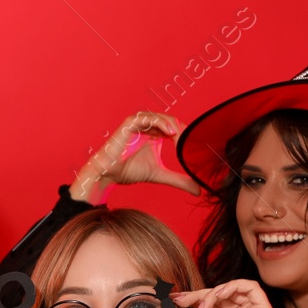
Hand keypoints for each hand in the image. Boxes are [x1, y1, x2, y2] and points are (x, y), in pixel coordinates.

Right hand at [70, 111, 200, 204]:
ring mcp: (138, 123)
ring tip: (180, 136)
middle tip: (190, 141)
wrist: (108, 174)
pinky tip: (169, 132)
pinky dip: (160, 123)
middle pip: (171, 120)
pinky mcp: (130, 123)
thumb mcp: (160, 175)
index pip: (176, 128)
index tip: (196, 146)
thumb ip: (179, 180)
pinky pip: (147, 118)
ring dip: (172, 124)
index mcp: (155, 134)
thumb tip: (199, 191)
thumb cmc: (129, 172)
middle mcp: (148, 126)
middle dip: (182, 129)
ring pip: (161, 116)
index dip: (187, 135)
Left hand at [170, 280, 295, 307]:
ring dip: (213, 293)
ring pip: (233, 289)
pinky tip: (217, 296)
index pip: (212, 305)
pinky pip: (251, 287)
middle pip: (220, 296)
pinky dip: (232, 286)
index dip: (194, 301)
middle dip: (198, 295)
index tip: (174, 302)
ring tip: (200, 306)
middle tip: (180, 300)